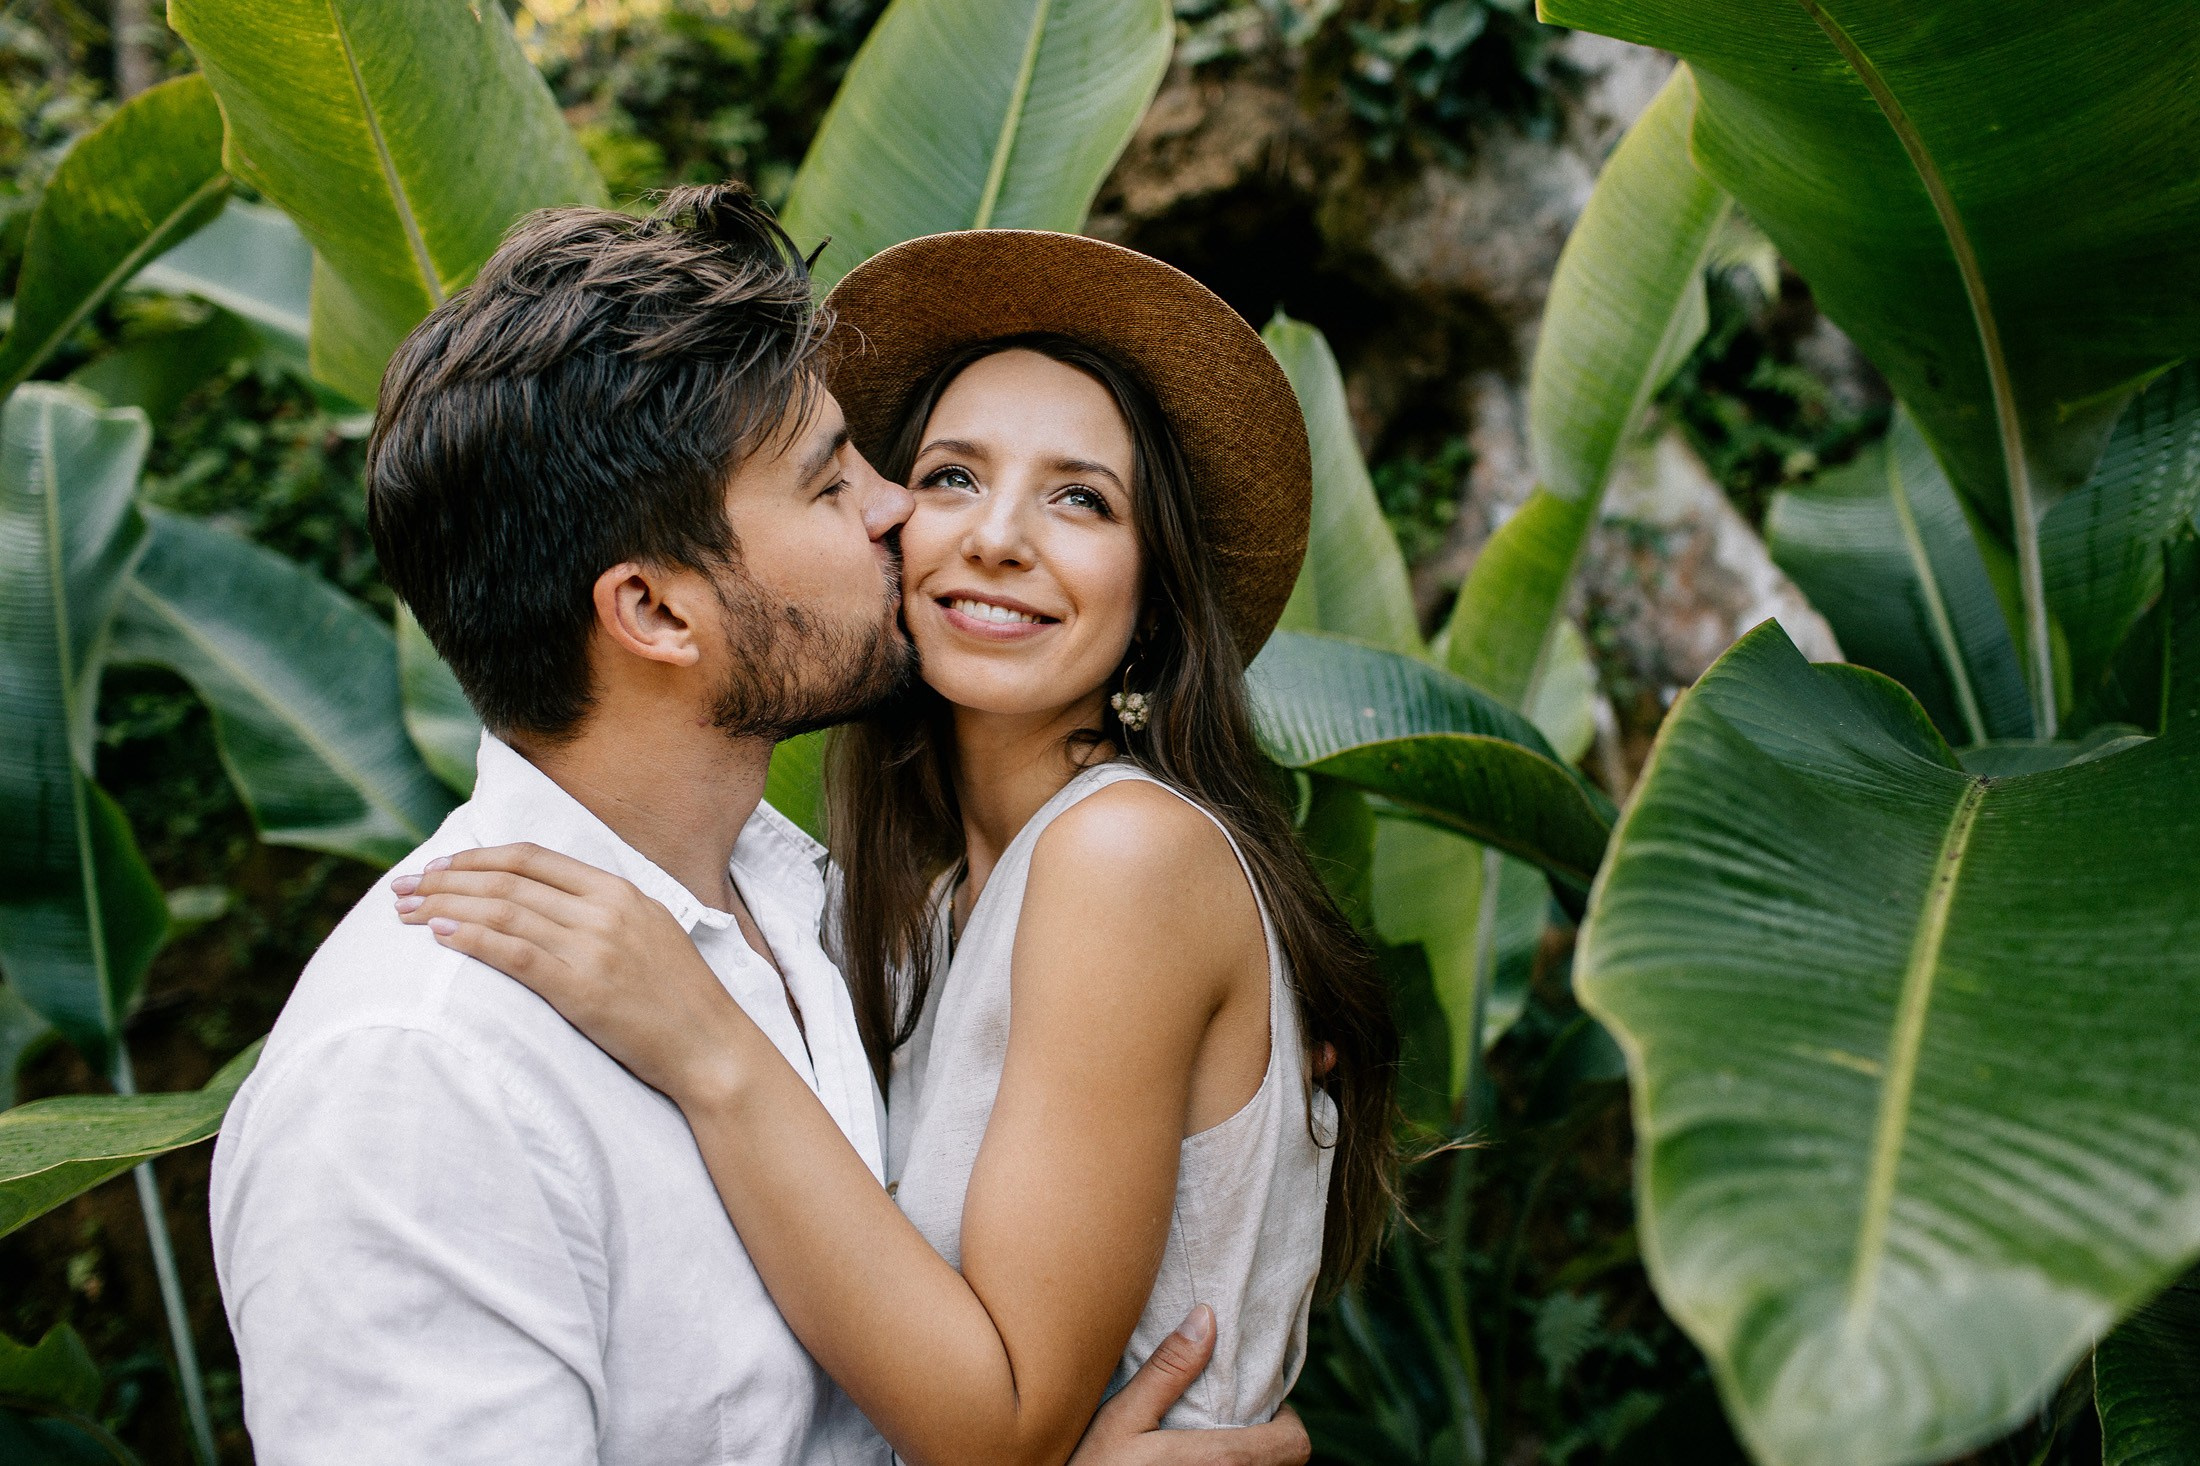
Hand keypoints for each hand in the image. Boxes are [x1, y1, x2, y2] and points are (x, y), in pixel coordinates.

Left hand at [392, 843, 754, 1102]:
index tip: (438, 867)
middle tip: (402, 887)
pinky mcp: (582, 989)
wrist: (711, 1047)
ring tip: (405, 913)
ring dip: (445, 907)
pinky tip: (440, 936)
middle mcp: (604, 911)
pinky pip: (514, 953)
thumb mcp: (648, 932)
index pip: (532, 859)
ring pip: (502, 912)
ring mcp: (594, 948)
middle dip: (445, 879)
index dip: (477, 858)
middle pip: (508, 881)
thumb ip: (601, 911)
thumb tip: (541, 902)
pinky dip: (471, 939)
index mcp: (619, 891)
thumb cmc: (677, 998)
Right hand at [1067, 1307, 1310, 1465]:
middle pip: (1285, 1465)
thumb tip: (1207, 1317)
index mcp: (1223, 1461)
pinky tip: (1195, 1464)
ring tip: (1213, 1440)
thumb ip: (1168, 1371)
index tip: (1259, 1405)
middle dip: (1268, 1439)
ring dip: (1249, 1459)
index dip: (1287, 1422)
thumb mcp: (1123, 1418)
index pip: (1295, 1445)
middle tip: (1235, 1418)